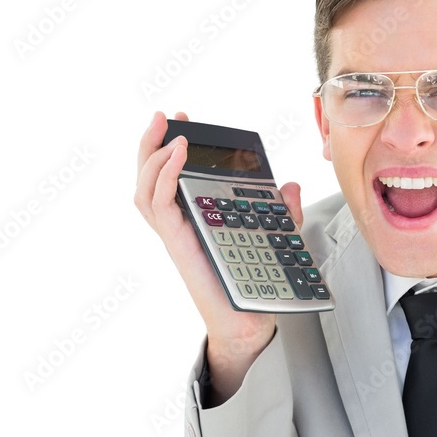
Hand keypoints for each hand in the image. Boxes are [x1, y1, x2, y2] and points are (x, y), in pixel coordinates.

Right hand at [134, 111, 304, 404]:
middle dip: (153, 143)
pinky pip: (160, 207)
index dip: (171, 151)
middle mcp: (181, 225)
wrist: (253, 321)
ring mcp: (177, 235)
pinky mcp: (179, 244)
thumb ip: (282, 211)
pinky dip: (164, 177)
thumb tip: (291, 186)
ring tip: (169, 131)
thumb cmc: (258, 283)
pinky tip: (178, 156)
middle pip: (150, 180)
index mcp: (197, 220)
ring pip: (145, 191)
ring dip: (151, 156)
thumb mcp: (277, 237)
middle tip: (166, 116)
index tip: (185, 125)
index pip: (173, 180)